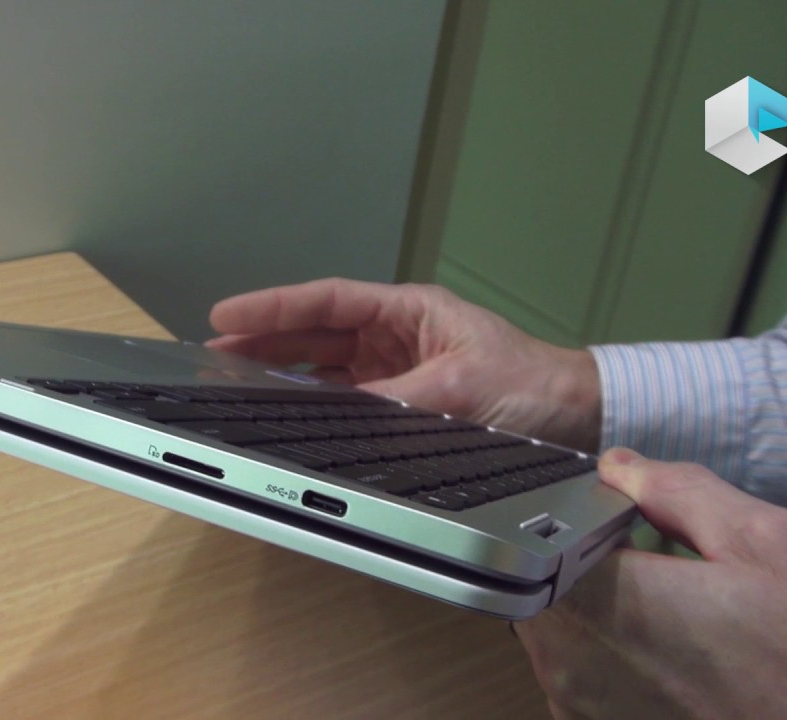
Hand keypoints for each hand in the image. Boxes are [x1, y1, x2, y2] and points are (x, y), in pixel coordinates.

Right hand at [207, 278, 601, 450]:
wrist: (574, 416)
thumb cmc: (531, 383)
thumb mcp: (463, 385)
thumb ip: (400, 400)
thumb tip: (346, 413)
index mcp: (407, 310)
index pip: (327, 302)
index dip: (275, 306)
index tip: (228, 313)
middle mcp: (394, 336)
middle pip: (314, 333)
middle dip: (264, 338)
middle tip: (213, 349)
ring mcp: (393, 372)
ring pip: (323, 368)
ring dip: (281, 373)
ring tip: (233, 379)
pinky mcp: (400, 405)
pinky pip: (344, 402)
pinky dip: (312, 407)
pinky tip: (283, 414)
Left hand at [515, 448, 786, 719]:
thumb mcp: (767, 540)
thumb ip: (677, 490)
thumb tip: (618, 466)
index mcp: (607, 602)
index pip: (538, 533)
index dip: (572, 516)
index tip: (612, 517)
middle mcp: (574, 662)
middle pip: (538, 579)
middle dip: (579, 560)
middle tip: (649, 562)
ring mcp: (578, 705)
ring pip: (553, 626)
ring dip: (592, 607)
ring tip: (666, 609)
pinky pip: (574, 671)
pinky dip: (605, 653)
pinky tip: (667, 651)